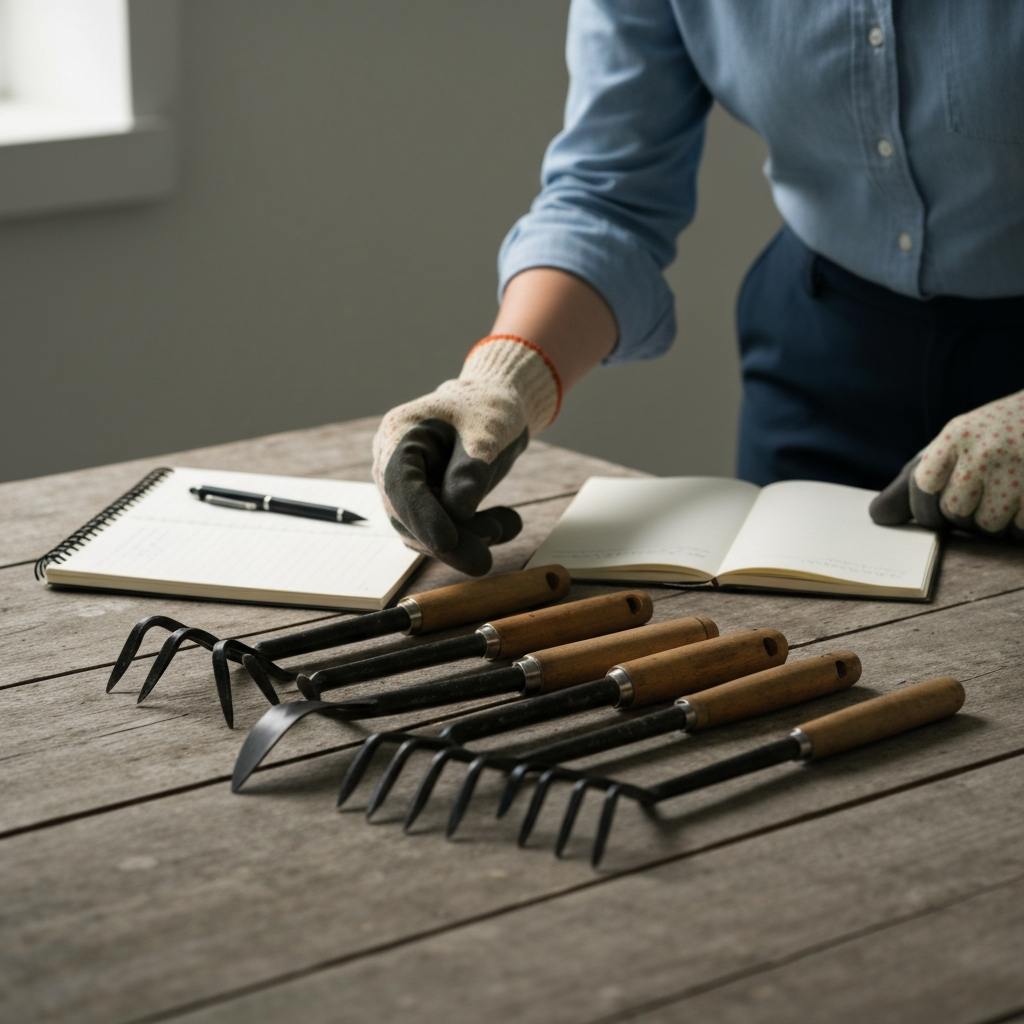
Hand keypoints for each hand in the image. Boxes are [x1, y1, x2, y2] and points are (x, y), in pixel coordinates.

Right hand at [372, 335, 561, 573]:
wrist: (497, 408)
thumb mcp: (488, 429)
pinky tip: (507, 523)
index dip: (420, 514)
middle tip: (483, 561)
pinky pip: (446, 530)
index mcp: (399, 433)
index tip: (447, 541)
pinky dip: (477, 533)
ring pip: (425, 531)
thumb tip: (459, 512)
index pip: (399, 480)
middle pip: (407, 514)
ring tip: (505, 526)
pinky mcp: (428, 505)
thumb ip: (471, 468)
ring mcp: (410, 487)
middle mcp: (395, 463)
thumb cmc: (489, 408)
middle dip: (448, 540)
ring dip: (467, 538)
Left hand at [870, 390, 1023, 540]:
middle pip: (953, 513)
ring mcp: (1018, 470)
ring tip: (1008, 498)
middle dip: (963, 517)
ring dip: (995, 524)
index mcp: (956, 436)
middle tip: (981, 499)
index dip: (927, 508)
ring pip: (987, 527)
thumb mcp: (954, 444)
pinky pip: (1019, 531)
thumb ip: (912, 481)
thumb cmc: (995, 436)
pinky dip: (1020, 527)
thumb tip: (877, 517)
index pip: (920, 489)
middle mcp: (985, 450)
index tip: (940, 505)